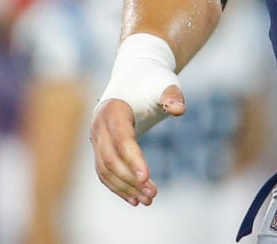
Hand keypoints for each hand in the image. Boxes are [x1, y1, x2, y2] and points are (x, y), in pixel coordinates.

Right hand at [89, 33, 184, 205]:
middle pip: (110, 159)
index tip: (147, 177)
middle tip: (153, 194)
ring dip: (125, 188)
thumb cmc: (152, 81)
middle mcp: (99, 126)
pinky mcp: (100, 148)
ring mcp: (96, 138)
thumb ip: (172, 95)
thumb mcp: (165, 84)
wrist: (134, 77)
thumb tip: (179, 109)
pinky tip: (135, 200)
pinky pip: (105, 172)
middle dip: (131, 179)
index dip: (132, 159)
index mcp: (113, 109)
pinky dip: (118, 187)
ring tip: (148, 200)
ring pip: (105, 170)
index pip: (121, 139)